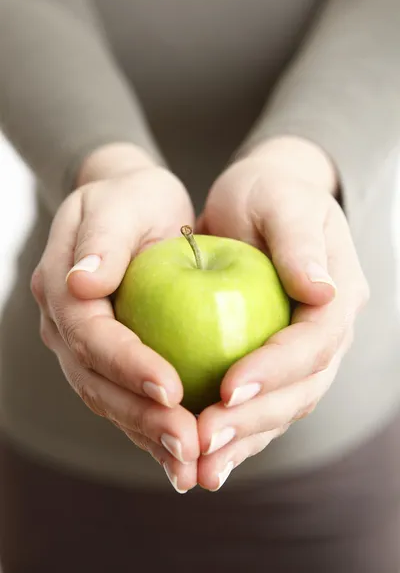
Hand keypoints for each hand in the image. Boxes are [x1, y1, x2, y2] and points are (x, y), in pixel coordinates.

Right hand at [31, 144, 198, 492]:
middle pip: (98, 383)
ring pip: (112, 402)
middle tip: (188, 445)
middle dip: (141, 418)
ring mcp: (85, 350)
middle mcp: (66, 329)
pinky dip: (154, 431)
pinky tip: (186, 456)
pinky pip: (129, 402)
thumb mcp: (121, 203)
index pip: (91, 336)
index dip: (127, 365)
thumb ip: (103, 240)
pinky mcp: (112, 362)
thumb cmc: (132, 200)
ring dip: (150, 437)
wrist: (131, 210)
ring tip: (191, 464)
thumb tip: (82, 284)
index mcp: (62, 290)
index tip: (171, 389)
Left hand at [196, 136, 369, 490]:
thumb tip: (323, 290)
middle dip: (254, 419)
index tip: (229, 387)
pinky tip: (200, 458)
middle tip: (204, 440)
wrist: (257, 204)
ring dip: (242, 441)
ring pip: (279, 410)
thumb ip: (300, 243)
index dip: (276, 369)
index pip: (315, 343)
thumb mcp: (283, 203)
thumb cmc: (268, 194)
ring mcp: (301, 353)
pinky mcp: (271, 363)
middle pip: (301, 390)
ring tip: (199, 467)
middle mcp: (326, 333)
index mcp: (338, 296)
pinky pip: (257, 406)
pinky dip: (233, 435)